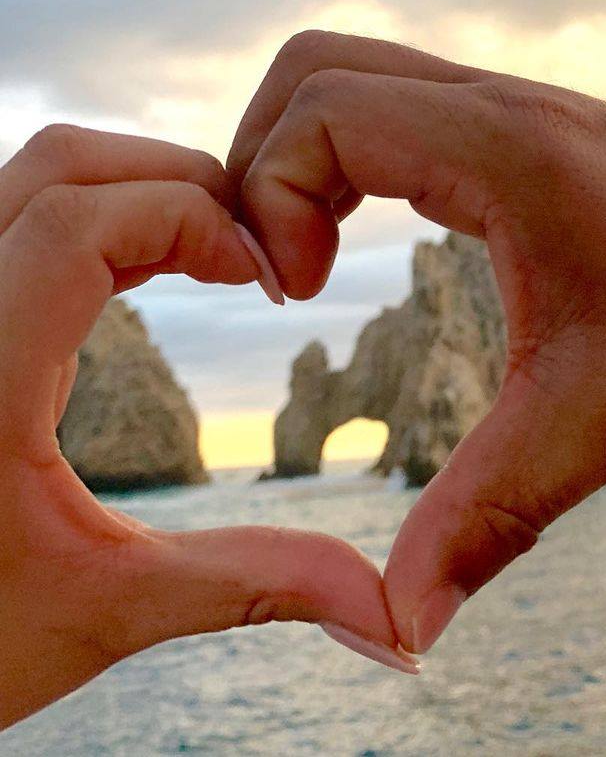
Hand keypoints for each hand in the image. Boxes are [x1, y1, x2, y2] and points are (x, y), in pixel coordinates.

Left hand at [0, 125, 414, 730]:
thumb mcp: (108, 610)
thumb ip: (251, 584)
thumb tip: (392, 617)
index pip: (80, 223)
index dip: (192, 221)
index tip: (262, 279)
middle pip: (59, 165)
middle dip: (176, 179)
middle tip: (250, 245)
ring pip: (34, 176)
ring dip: (137, 186)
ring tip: (212, 249)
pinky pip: (22, 213)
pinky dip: (99, 214)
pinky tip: (151, 267)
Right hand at [229, 33, 605, 653]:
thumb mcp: (599, 427)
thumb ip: (488, 519)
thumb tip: (398, 627)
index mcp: (510, 148)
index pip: (323, 111)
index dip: (270, 198)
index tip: (302, 293)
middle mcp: (506, 102)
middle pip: (318, 65)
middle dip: (263, 158)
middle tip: (289, 267)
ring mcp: (521, 102)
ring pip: (360, 74)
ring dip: (309, 153)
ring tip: (324, 259)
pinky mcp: (533, 124)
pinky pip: (406, 100)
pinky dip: (358, 152)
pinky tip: (387, 236)